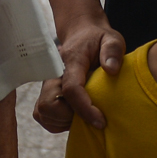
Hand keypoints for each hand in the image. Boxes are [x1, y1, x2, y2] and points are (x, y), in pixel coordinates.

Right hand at [32, 12, 124, 133]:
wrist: (81, 35)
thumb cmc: (97, 40)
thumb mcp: (112, 39)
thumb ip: (113, 51)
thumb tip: (111, 70)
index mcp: (71, 61)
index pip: (71, 88)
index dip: (84, 109)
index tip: (101, 121)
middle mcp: (53, 74)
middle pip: (50, 105)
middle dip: (71, 116)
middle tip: (92, 113)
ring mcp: (46, 85)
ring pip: (44, 113)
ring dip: (65, 120)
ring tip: (84, 112)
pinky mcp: (44, 94)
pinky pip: (43, 116)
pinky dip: (58, 121)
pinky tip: (74, 114)